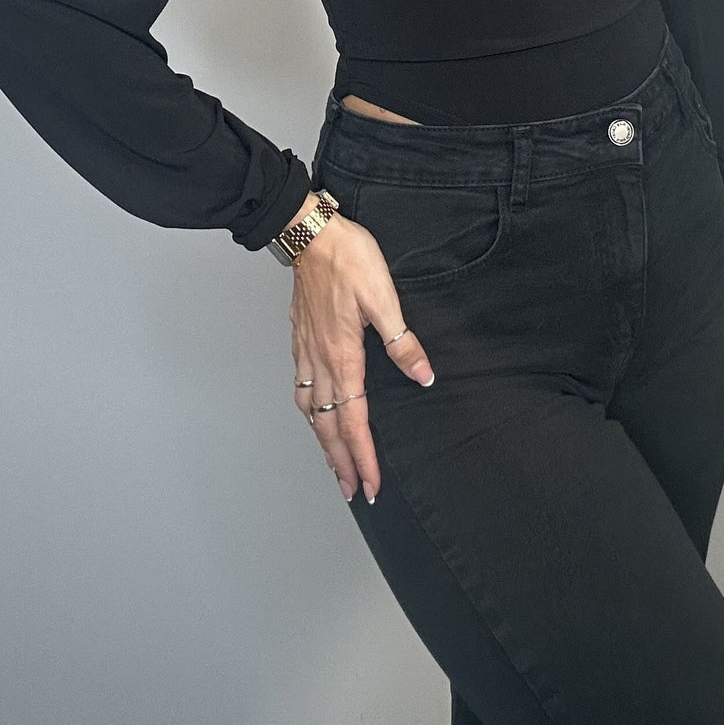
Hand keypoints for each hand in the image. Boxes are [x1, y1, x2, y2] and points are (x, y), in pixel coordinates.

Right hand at [288, 210, 436, 504]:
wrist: (311, 233)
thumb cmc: (348, 259)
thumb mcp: (385, 297)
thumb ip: (403, 341)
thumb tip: (423, 376)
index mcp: (342, 355)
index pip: (353, 420)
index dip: (363, 456)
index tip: (371, 484)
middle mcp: (319, 360)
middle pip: (327, 425)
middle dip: (340, 462)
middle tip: (352, 491)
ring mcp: (306, 350)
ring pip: (310, 409)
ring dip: (322, 441)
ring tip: (333, 463)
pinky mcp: (300, 337)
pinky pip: (301, 387)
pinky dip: (309, 411)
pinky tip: (314, 412)